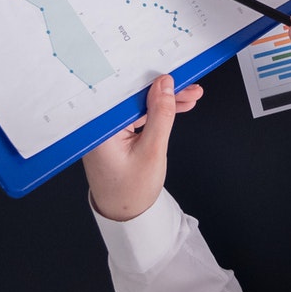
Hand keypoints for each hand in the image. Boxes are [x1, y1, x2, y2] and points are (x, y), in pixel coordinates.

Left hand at [82, 74, 203, 221]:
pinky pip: (137, 116)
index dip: (153, 82)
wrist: (125, 214)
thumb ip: (161, 116)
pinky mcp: (115, 134)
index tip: (176, 77)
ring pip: (139, 105)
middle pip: (134, 98)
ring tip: (191, 97)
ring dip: (164, 102)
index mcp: (101, 128)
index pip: (126, 94)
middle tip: (190, 88)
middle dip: (164, 92)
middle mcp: (99, 126)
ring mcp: (107, 130)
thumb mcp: (153, 151)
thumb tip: (165, 86)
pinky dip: (156, 114)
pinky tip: (176, 108)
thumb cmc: (131, 191)